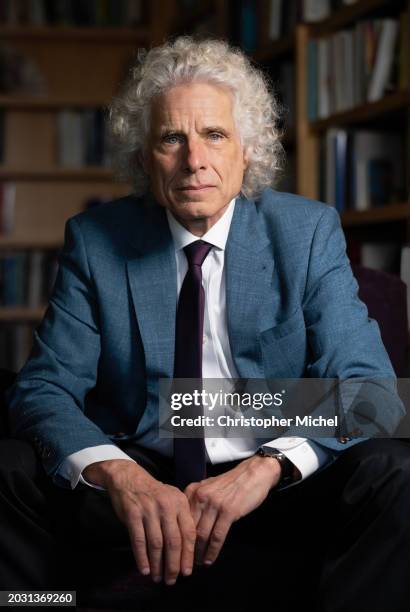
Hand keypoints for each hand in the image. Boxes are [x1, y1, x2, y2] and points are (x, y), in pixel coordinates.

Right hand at [83, 460, 195, 584]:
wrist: (129, 478)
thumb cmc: (153, 493)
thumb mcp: (172, 498)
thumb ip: (181, 517)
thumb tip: (188, 548)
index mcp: (180, 502)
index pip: (189, 532)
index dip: (188, 554)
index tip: (187, 572)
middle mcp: (166, 506)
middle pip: (173, 541)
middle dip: (173, 564)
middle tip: (172, 579)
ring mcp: (149, 510)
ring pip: (156, 544)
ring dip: (157, 564)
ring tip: (158, 578)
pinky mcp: (133, 514)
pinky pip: (139, 541)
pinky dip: (142, 558)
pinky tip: (144, 569)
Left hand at [184, 454, 280, 565]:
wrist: (253, 473)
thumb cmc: (231, 482)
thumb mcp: (208, 487)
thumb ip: (196, 501)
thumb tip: (186, 523)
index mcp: (192, 491)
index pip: (180, 519)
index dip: (178, 537)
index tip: (177, 551)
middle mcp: (200, 496)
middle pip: (189, 528)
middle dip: (186, 549)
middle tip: (185, 563)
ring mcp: (214, 504)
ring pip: (201, 535)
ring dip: (199, 553)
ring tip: (198, 564)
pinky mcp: (228, 511)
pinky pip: (217, 536)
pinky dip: (212, 551)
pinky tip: (210, 559)